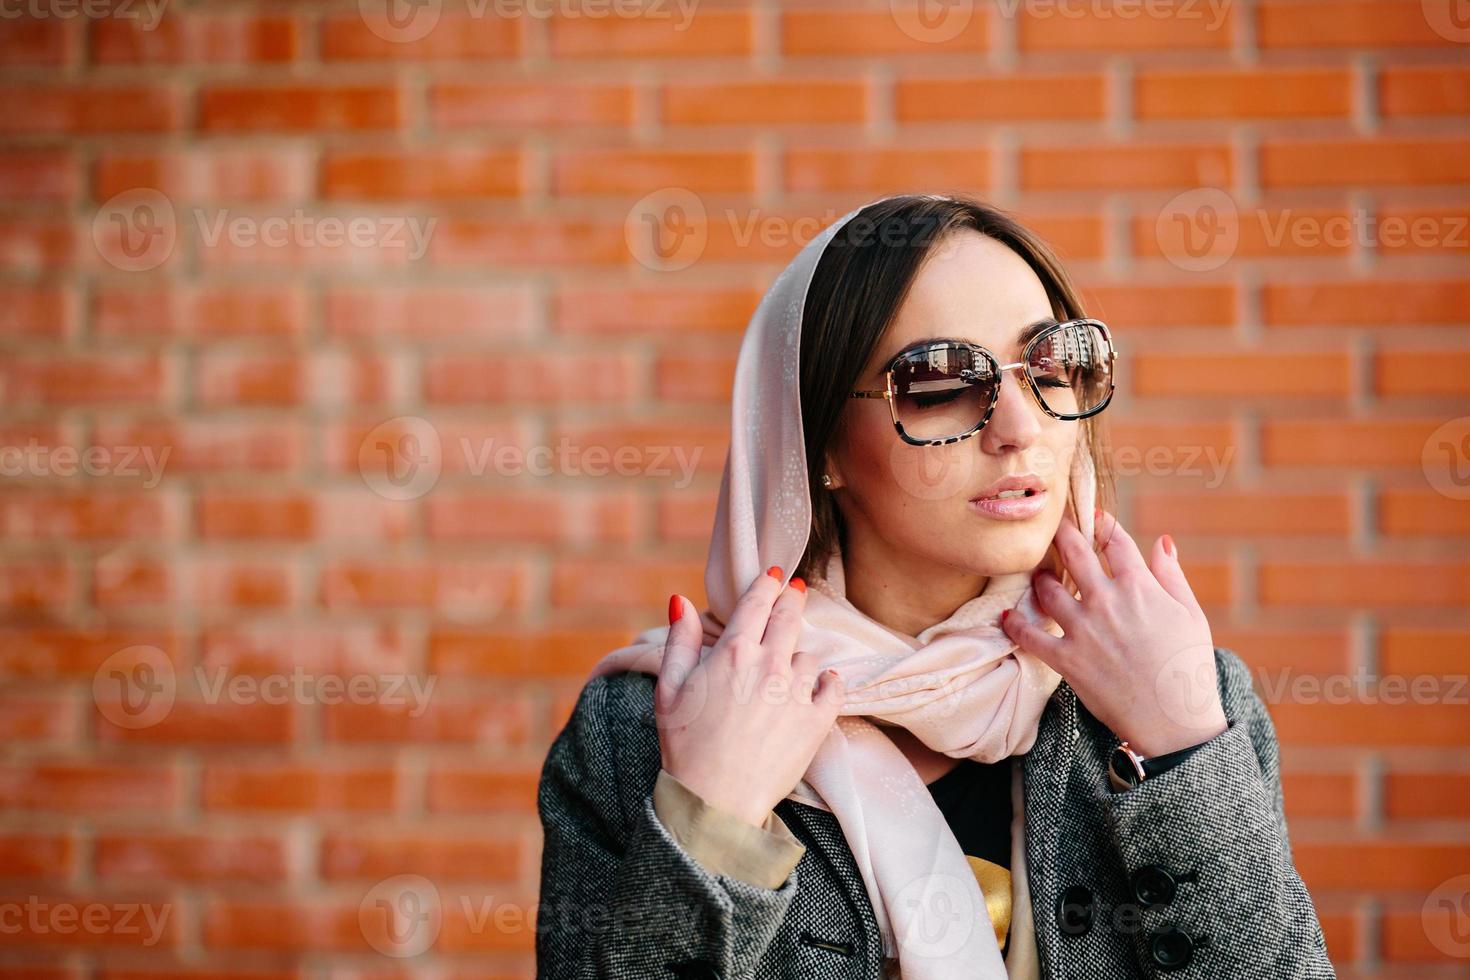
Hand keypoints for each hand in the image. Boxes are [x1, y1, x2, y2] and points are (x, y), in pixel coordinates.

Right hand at [657, 568, 844, 826]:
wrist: (714, 800)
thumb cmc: (684, 747)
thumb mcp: (669, 689)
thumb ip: (680, 641)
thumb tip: (680, 599)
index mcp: (733, 652)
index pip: (757, 603)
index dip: (767, 584)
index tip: (775, 576)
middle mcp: (769, 664)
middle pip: (789, 618)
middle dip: (792, 599)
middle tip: (796, 590)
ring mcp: (796, 692)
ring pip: (809, 655)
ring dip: (800, 654)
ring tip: (793, 663)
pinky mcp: (816, 720)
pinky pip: (834, 686)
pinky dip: (829, 682)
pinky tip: (822, 684)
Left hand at [1001, 509, 1227, 757]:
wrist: (1175, 721)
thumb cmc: (1189, 666)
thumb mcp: (1191, 614)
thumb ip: (1171, 574)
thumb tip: (1162, 540)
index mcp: (1139, 586)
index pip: (1113, 541)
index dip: (1101, 523)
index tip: (1092, 516)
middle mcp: (1106, 600)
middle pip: (1074, 553)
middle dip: (1061, 533)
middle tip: (1051, 525)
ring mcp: (1082, 628)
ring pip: (1048, 589)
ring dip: (1041, 578)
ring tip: (1039, 575)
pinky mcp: (1065, 658)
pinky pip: (1030, 636)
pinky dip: (1015, 625)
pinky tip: (1008, 616)